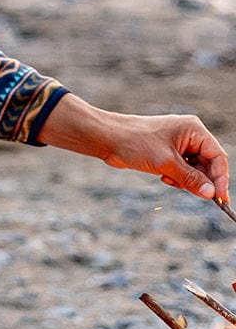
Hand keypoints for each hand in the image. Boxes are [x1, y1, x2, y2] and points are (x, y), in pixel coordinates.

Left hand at [37, 94, 229, 202]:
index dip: (221, 178)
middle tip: (200, 197)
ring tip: (170, 180)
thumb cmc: (135, 143)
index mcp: (194, 130)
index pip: (217, 156)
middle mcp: (189, 135)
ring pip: (194, 169)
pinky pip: (181, 170)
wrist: (107, 139)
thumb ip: (190, 179)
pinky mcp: (167, 152)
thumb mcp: (166, 163)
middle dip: (202, 181)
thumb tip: (211, 193)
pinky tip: (164, 178)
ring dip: (187, 180)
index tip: (221, 198)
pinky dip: (176, 178)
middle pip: (207, 164)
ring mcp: (178, 144)